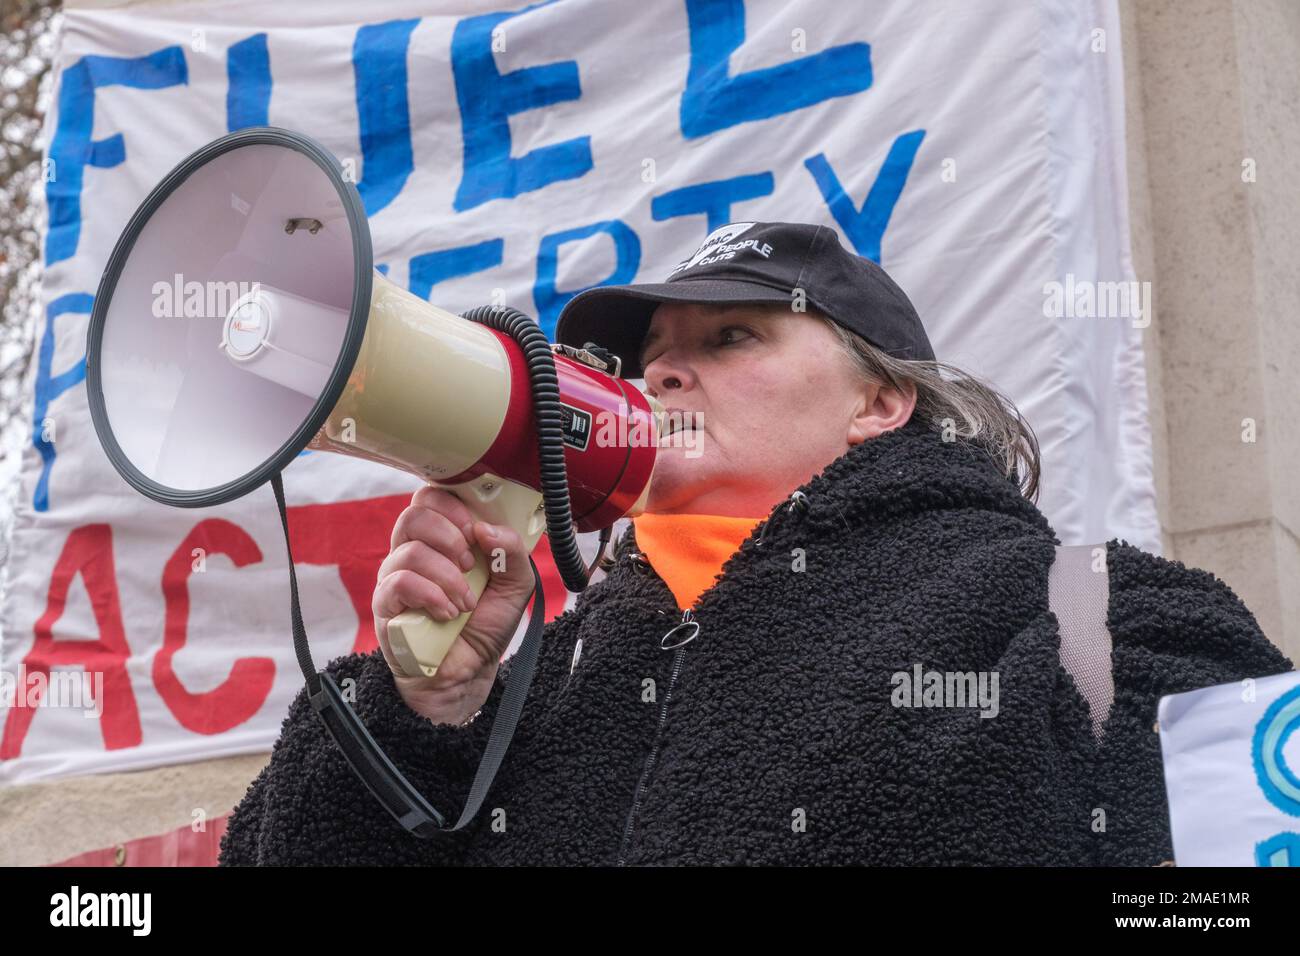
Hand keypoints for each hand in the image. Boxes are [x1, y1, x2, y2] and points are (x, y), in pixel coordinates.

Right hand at [372, 485, 535, 723]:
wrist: (468, 671)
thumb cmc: (484, 623)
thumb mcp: (515, 584)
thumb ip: (511, 551)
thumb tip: (485, 528)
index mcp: (442, 538)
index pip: (432, 497)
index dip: (453, 505)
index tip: (475, 529)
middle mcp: (413, 551)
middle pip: (414, 514)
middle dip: (450, 536)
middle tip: (469, 564)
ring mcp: (395, 577)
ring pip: (410, 550)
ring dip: (447, 576)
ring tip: (465, 602)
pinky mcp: (384, 605)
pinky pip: (399, 583)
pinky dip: (431, 595)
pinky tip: (447, 613)